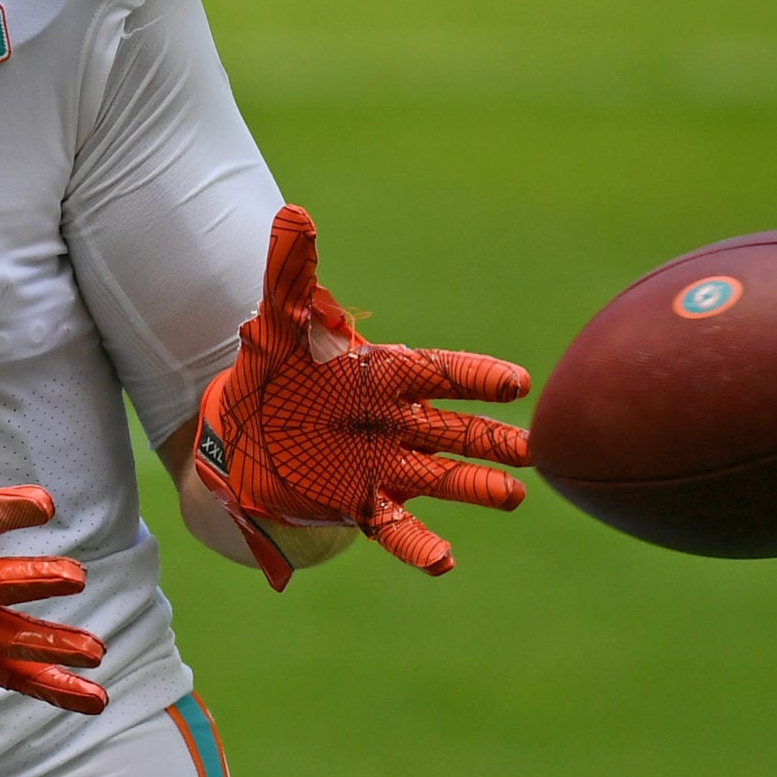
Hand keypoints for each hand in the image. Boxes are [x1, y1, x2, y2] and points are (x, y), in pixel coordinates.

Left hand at [193, 205, 531, 588]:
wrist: (240, 432)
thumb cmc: (272, 372)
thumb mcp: (275, 322)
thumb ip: (290, 274)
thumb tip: (292, 215)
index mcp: (384, 374)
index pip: (441, 373)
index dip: (477, 378)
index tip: (517, 383)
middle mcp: (395, 421)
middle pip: (456, 429)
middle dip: (493, 438)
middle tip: (536, 448)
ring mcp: (383, 465)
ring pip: (441, 477)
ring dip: (475, 486)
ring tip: (513, 494)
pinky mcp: (359, 504)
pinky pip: (396, 527)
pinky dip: (419, 544)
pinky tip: (444, 561)